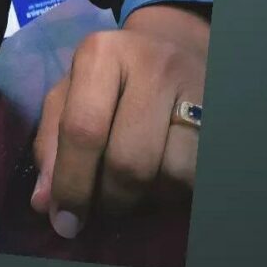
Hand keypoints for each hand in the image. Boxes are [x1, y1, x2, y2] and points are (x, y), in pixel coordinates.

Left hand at [29, 3, 208, 237]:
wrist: (173, 46)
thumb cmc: (111, 77)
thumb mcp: (70, 94)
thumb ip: (51, 143)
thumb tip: (45, 203)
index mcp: (100, 54)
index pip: (82, 129)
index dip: (71, 183)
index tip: (65, 220)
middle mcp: (150, 65)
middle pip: (127, 161)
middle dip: (110, 199)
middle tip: (101, 207)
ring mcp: (193, 86)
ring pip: (170, 174)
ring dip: (147, 197)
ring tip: (133, 185)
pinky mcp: (220, 114)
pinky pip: (197, 176)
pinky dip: (175, 190)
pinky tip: (161, 175)